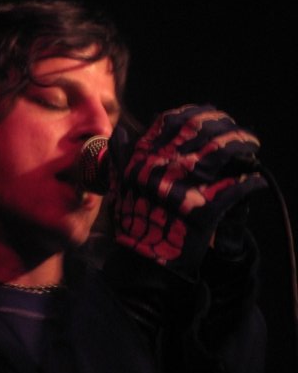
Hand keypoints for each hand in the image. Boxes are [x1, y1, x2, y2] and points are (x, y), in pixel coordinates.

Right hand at [110, 104, 266, 279]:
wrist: (141, 257)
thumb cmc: (131, 221)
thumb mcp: (118, 184)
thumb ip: (119, 155)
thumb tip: (121, 131)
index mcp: (145, 158)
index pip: (173, 122)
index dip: (196, 115)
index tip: (211, 115)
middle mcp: (166, 166)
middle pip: (203, 133)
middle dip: (226, 127)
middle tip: (240, 131)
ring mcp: (186, 186)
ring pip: (222, 154)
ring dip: (242, 146)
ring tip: (251, 148)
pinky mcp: (204, 208)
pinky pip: (234, 188)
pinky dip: (248, 183)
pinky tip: (255, 181)